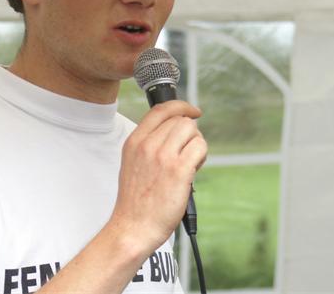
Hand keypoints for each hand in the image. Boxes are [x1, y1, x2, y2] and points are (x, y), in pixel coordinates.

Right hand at [109, 100, 207, 252]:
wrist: (133, 226)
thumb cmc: (135, 201)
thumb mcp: (132, 163)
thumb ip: (148, 144)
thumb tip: (172, 131)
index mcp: (134, 142)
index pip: (160, 110)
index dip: (180, 106)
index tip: (192, 111)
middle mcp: (147, 145)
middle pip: (180, 120)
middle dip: (190, 134)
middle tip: (187, 152)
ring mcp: (163, 156)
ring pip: (192, 130)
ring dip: (196, 144)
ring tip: (189, 162)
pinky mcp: (179, 170)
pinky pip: (200, 147)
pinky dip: (202, 156)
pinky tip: (193, 169)